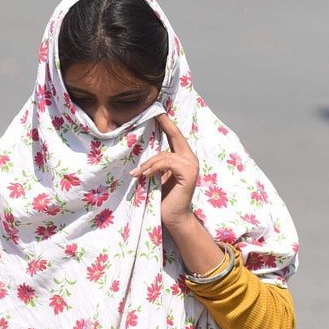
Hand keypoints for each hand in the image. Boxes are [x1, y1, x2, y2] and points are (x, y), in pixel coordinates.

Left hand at [132, 114, 198, 230]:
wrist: (173, 218)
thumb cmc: (163, 198)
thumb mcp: (157, 176)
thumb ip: (156, 162)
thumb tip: (141, 146)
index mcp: (183, 157)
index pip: (175, 135)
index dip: (167, 122)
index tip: (157, 110)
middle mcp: (190, 158)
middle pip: (174, 136)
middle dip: (164, 123)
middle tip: (153, 112)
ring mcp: (191, 165)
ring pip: (165, 154)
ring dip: (148, 163)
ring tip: (136, 174)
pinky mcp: (188, 173)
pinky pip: (167, 163)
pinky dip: (153, 168)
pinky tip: (144, 176)